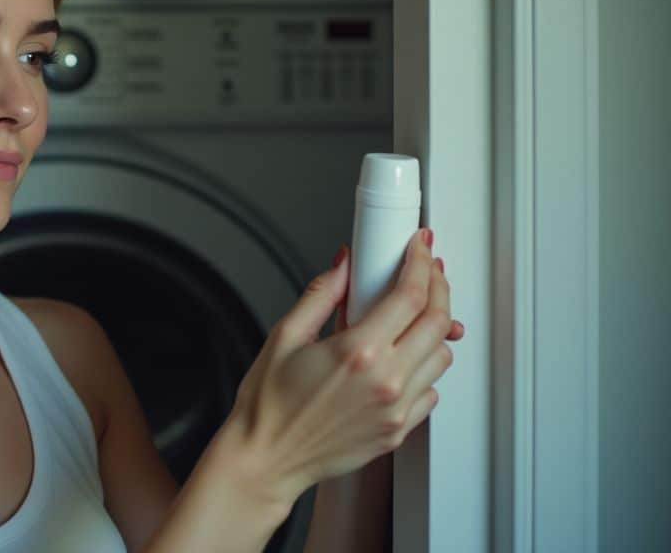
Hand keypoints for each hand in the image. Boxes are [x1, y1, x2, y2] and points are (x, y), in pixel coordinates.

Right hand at [224, 228, 461, 505]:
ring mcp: (396, 409)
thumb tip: (344, 266)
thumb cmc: (268, 406)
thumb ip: (322, 294)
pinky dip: (424, 370)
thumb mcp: (285, 336)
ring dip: (433, 330)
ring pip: (442, 356)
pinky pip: (431, 392)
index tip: (419, 250)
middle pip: (439, 321)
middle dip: (437, 288)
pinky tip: (400, 362)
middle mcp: (385, 381)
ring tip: (410, 320)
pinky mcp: (397, 431)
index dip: (421, 263)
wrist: (266, 458)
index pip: (411, 295)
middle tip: (426, 274)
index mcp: (357, 352)